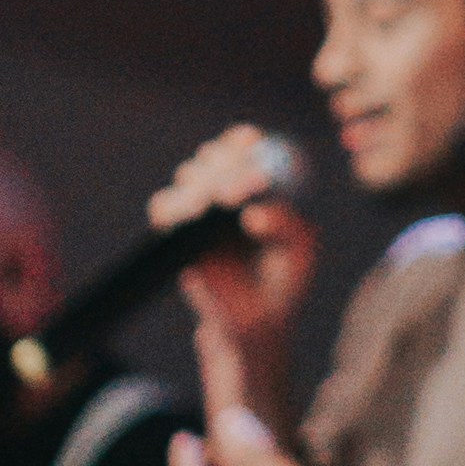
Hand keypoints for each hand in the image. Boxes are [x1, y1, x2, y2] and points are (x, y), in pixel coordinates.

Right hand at [155, 129, 312, 402]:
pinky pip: (165, 209)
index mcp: (264, 183)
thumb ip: (285, 229)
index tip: (249, 147)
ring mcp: (201, 209)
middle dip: (222, 164)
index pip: (250, 148)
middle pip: (216, 155)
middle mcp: (230, 188)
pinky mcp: (177, 234)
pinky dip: (173, 206)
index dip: (246, 143)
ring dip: (199, 185)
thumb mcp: (299, 253)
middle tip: (232, 189)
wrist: (254, 322)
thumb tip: (254, 214)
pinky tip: (189, 215)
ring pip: (189, 177)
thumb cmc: (285, 280)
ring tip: (212, 206)